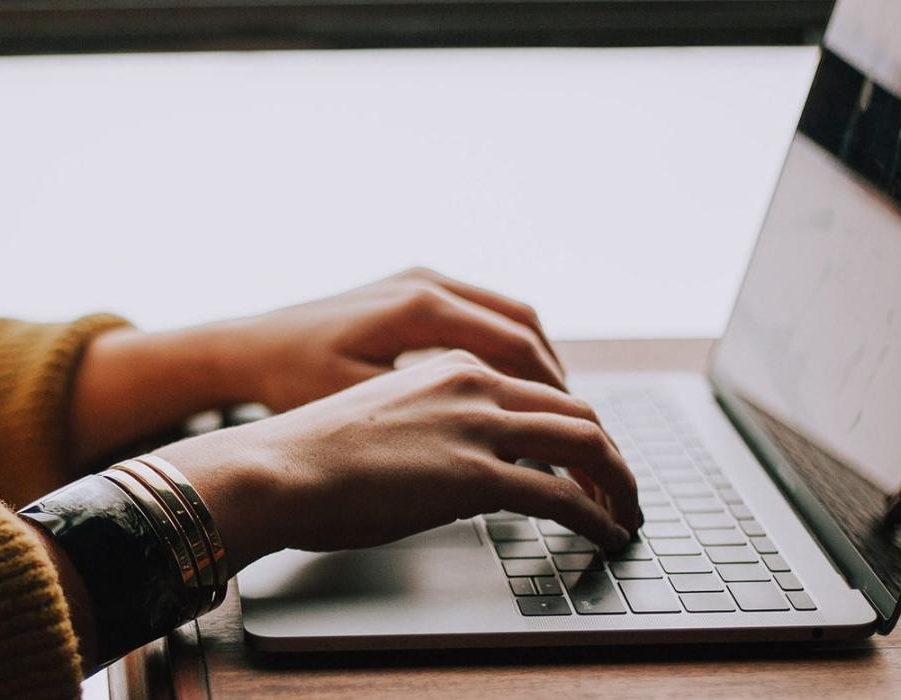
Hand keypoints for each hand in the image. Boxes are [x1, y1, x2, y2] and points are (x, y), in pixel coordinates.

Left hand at [69, 267, 565, 461]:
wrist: (245, 349)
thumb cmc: (291, 381)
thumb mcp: (360, 403)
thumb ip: (429, 412)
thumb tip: (494, 436)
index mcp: (419, 305)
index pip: (515, 344)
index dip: (551, 391)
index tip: (572, 430)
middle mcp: (425, 282)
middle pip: (522, 323)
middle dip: (553, 376)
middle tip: (575, 423)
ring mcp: (418, 280)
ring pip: (506, 315)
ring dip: (533, 360)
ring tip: (550, 409)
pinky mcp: (408, 290)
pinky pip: (479, 313)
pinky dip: (504, 348)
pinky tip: (507, 388)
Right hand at [157, 350, 640, 571]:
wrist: (274, 468)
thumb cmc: (307, 454)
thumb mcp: (380, 418)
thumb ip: (429, 426)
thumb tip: (452, 466)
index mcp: (448, 365)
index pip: (538, 386)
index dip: (574, 424)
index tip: (585, 455)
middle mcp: (472, 383)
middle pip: (576, 410)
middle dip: (610, 453)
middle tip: (620, 488)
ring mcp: (477, 426)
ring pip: (586, 443)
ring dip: (618, 482)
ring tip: (626, 513)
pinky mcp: (476, 475)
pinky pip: (563, 496)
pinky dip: (597, 516)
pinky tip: (605, 534)